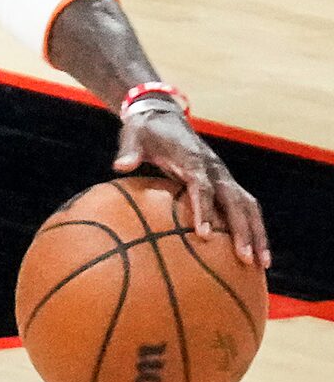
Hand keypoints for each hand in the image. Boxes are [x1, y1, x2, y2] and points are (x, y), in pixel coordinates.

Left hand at [116, 106, 269, 267]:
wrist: (163, 116)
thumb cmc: (145, 131)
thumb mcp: (133, 136)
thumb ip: (129, 152)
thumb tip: (120, 166)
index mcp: (193, 159)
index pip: (202, 186)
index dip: (204, 209)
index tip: (203, 234)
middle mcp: (215, 169)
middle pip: (235, 201)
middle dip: (242, 230)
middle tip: (244, 259)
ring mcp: (223, 177)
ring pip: (247, 207)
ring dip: (256, 234)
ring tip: (261, 265)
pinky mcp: (225, 184)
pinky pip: (244, 209)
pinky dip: (253, 230)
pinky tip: (256, 254)